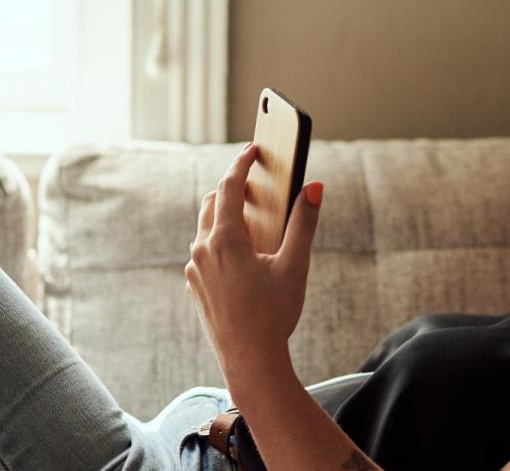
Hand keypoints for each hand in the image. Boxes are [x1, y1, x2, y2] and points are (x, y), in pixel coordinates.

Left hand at [185, 142, 324, 369]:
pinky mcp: (195, 286)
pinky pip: (203, 251)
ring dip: (225, 215)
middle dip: (233, 188)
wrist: (249, 360)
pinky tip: (242, 255)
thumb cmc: (274, 314)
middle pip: (213, 202)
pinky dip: (219, 240)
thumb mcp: (295, 266)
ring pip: (205, 227)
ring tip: (252, 220)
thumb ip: (303, 223)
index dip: (242, 164)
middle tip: (257, 185)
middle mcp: (203, 250)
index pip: (229, 186)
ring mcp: (195, 269)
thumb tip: (314, 187)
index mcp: (225, 239)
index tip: (253, 149)